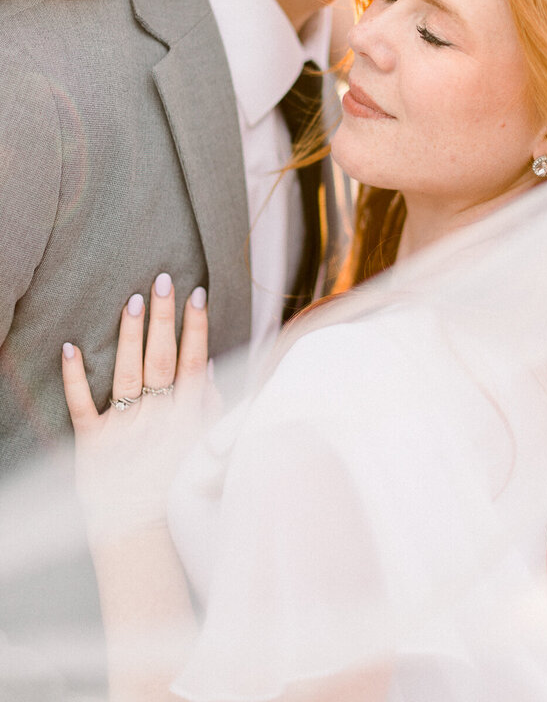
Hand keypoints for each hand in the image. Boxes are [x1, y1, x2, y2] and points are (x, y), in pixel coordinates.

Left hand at [62, 274, 210, 544]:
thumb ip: (208, 409)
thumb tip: (206, 370)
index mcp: (184, 418)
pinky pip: (81, 406)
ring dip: (131, 335)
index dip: (195, 328)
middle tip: (163, 279)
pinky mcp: (91, 443)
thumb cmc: (177, 490)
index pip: (191, 362)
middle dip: (164, 318)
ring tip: (133, 299)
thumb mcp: (204, 448)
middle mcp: (155, 418)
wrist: (143, 536)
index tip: (197, 294)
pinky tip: (71, 346)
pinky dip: (74, 377)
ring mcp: (123, 429)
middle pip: (160, 359)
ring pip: (126, 374)